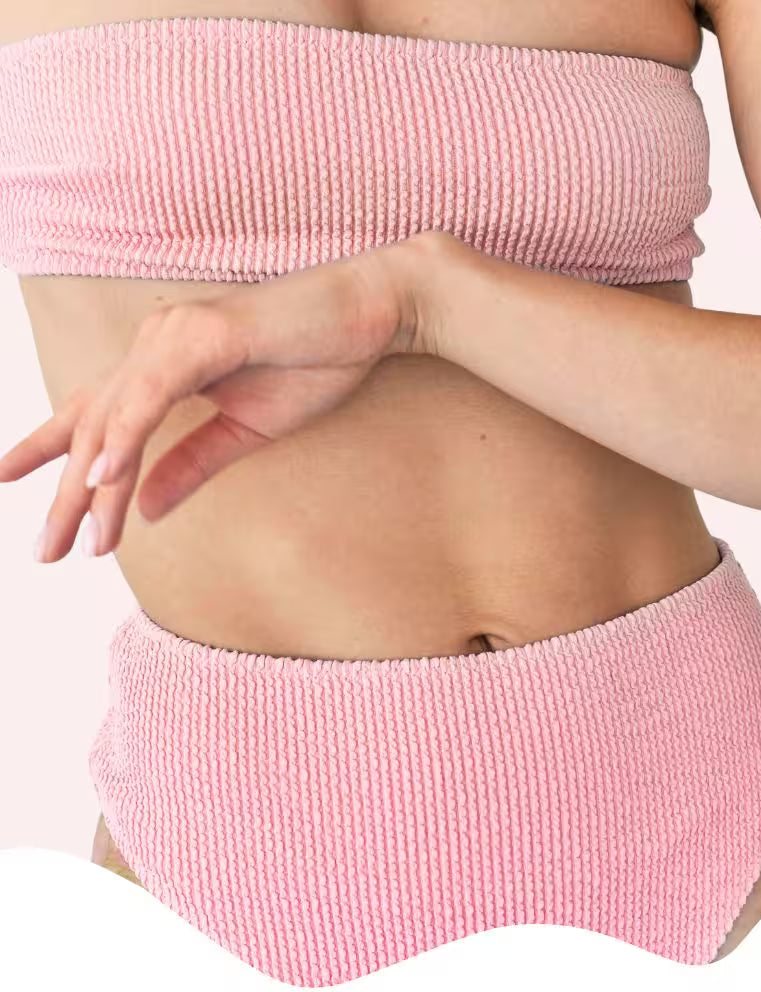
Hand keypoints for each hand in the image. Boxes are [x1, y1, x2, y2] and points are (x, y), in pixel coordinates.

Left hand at [0, 232, 442, 561]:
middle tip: (46, 551)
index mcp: (163, 367)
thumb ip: (193, 465)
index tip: (6, 480)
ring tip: (76, 538)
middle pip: (92, 426)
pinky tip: (105, 477)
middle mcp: (155, 346)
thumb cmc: (313, 361)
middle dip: (66, 493)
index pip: (91, 413)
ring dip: (93, 482)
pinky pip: (154, 393)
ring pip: (115, 417)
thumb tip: (147, 509)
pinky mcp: (205, 335)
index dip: (45, 446)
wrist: (369, 314)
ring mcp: (175, 336)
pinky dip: (126, 435)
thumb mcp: (246, 432)